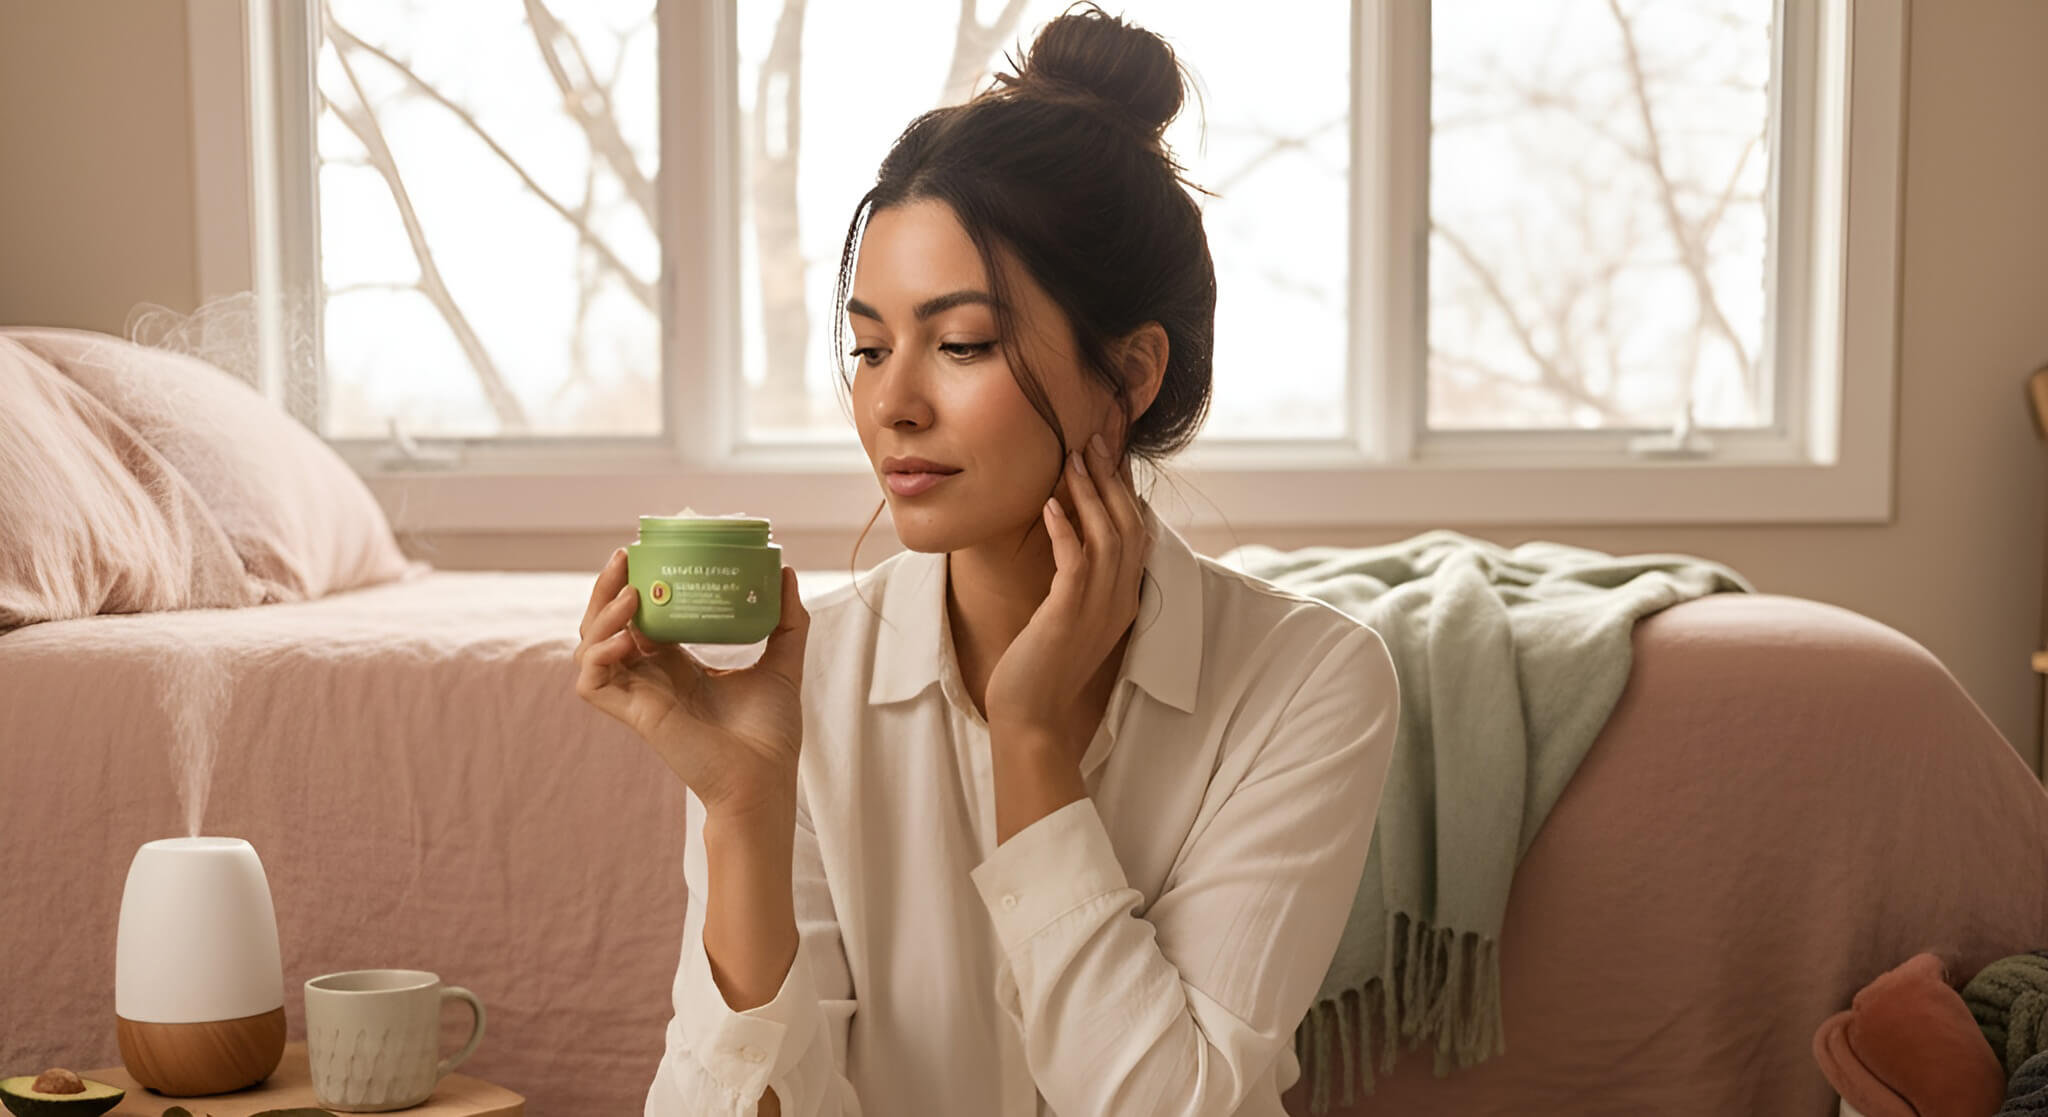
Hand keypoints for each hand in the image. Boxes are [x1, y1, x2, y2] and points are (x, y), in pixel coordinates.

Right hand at [573, 549, 811, 817]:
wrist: (765, 779)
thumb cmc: (770, 734)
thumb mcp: (782, 663)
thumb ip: (787, 620)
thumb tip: (787, 572)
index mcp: (677, 665)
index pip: (641, 617)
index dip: (636, 586)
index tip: (647, 553)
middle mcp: (651, 677)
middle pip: (608, 625)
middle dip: (608, 589)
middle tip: (624, 557)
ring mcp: (639, 696)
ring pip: (590, 647)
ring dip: (602, 615)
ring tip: (632, 594)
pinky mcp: (633, 715)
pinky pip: (592, 681)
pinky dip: (598, 654)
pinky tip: (627, 638)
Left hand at [984, 432, 1152, 750]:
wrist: (1032, 717)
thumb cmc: (1042, 668)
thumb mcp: (1069, 618)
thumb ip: (1080, 584)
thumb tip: (1072, 543)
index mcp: (1125, 600)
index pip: (1136, 533)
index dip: (1125, 491)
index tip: (1111, 456)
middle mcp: (1120, 600)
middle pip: (1128, 525)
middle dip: (1112, 479)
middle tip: (1096, 440)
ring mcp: (1099, 607)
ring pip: (1107, 537)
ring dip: (1090, 494)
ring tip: (1073, 458)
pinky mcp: (1069, 614)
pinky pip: (1075, 562)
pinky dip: (1065, 530)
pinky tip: (1049, 504)